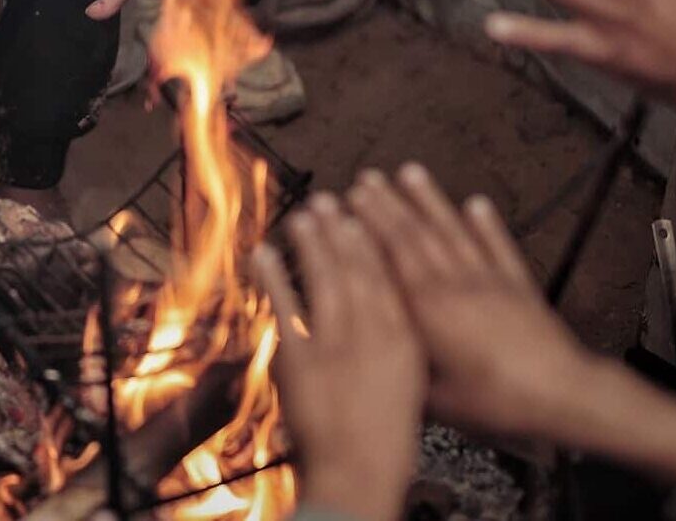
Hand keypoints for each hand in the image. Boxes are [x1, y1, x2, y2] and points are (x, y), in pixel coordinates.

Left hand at [252, 196, 424, 520]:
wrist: (360, 476)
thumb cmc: (389, 441)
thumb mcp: (412, 387)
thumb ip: (399, 347)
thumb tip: (390, 317)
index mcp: (404, 337)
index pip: (387, 276)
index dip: (371, 241)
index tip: (362, 214)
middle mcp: (372, 330)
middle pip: (356, 267)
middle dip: (341, 230)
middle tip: (330, 199)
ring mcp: (334, 341)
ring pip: (324, 278)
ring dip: (311, 242)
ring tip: (303, 214)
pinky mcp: (300, 357)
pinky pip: (284, 307)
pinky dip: (273, 277)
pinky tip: (264, 253)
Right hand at [345, 165, 585, 437]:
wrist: (560, 394)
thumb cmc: (498, 401)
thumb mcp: (439, 401)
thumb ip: (406, 374)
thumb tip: (377, 359)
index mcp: (430, 310)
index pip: (393, 256)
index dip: (370, 225)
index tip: (352, 200)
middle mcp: (456, 285)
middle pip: (417, 234)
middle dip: (389, 203)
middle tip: (368, 177)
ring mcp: (488, 281)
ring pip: (453, 231)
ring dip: (430, 200)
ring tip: (411, 171)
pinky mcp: (517, 286)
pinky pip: (498, 246)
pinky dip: (486, 224)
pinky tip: (477, 202)